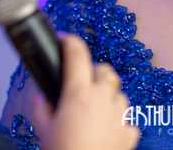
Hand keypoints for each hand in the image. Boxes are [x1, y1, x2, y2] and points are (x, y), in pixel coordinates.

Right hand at [31, 35, 138, 149]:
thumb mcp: (44, 132)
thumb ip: (43, 110)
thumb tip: (42, 101)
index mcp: (79, 93)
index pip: (76, 54)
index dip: (69, 42)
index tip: (64, 39)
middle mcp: (103, 98)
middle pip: (103, 70)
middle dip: (93, 72)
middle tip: (81, 83)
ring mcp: (120, 114)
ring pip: (118, 93)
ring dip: (107, 97)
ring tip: (93, 112)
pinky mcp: (130, 132)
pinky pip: (127, 119)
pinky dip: (118, 122)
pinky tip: (106, 132)